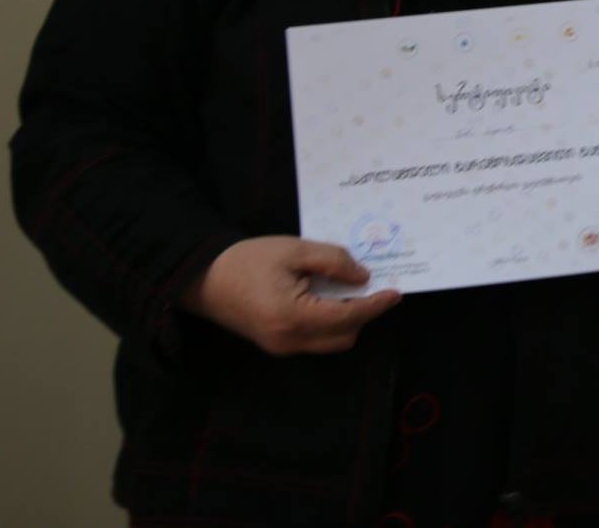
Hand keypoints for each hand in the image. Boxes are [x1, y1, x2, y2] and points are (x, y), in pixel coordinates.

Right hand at [178, 236, 399, 355]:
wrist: (202, 277)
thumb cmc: (248, 260)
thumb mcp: (294, 250)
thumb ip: (334, 262)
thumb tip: (363, 277)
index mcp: (294, 317)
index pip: (349, 317)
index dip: (375, 305)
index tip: (395, 292)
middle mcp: (290, 341)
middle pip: (344, 337)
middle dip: (362, 314)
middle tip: (371, 285)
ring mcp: (281, 347)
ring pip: (330, 341)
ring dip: (346, 319)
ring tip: (348, 289)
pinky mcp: (275, 344)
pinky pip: (314, 339)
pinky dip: (328, 322)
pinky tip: (328, 297)